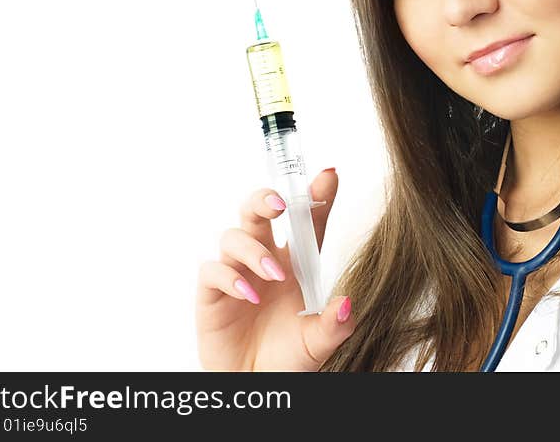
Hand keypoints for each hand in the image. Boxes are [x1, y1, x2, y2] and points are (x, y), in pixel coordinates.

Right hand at [196, 169, 354, 369]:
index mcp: (295, 263)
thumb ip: (335, 324)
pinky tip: (248, 296)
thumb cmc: (289, 357)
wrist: (259, 384)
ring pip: (234, 236)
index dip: (316, 196)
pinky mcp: (212, 294)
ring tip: (274, 275)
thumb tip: (347, 303)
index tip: (328, 175)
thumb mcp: (319, 343)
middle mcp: (264, 259)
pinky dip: (229, 278)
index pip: (306, 222)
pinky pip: (212, 271)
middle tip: (280, 205)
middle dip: (265, 198)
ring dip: (253, 250)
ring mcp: (236, 273)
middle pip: (257, 211)